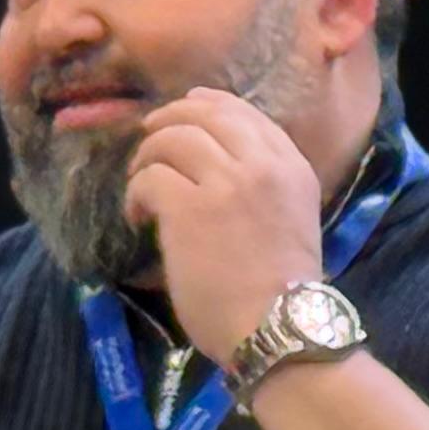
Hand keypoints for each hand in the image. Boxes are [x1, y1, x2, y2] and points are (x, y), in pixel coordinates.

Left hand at [119, 89, 324, 364]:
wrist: (276, 324)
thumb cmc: (282, 287)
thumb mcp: (289, 217)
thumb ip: (263, 184)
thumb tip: (216, 162)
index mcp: (293, 166)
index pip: (246, 114)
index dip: (208, 105)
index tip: (184, 110)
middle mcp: (263, 165)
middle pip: (206, 114)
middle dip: (169, 119)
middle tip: (148, 138)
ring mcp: (227, 183)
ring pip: (172, 138)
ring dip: (146, 157)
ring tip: (140, 184)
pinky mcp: (189, 207)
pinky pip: (149, 177)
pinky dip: (135, 193)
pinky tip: (139, 218)